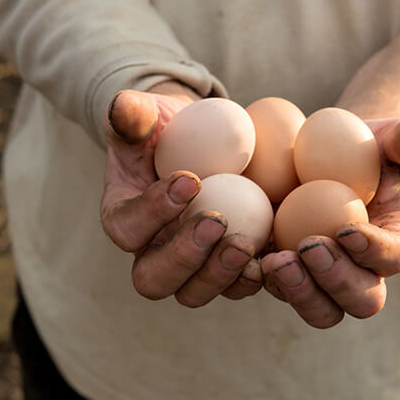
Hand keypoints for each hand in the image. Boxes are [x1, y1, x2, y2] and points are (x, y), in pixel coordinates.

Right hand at [100, 82, 262, 306]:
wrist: (203, 143)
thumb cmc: (167, 129)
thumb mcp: (145, 115)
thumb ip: (131, 115)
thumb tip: (123, 108)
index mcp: (124, 218)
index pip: (127, 227)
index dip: (153, 211)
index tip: (189, 180)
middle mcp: (152, 252)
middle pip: (154, 279)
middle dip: (184, 257)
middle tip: (216, 222)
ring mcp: (192, 266)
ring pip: (195, 292)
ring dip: (220, 274)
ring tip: (246, 244)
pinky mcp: (228, 267)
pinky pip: (237, 285)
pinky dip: (257, 276)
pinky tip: (276, 253)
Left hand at [261, 117, 399, 327]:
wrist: (329, 158)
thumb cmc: (367, 147)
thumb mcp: (390, 137)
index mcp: (396, 241)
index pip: (394, 256)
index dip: (374, 250)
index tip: (346, 229)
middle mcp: (363, 271)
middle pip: (360, 299)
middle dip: (335, 280)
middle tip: (308, 246)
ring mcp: (323, 278)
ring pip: (319, 308)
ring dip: (297, 290)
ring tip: (274, 259)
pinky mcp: (289, 274)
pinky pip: (276, 290)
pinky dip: (260, 280)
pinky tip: (243, 254)